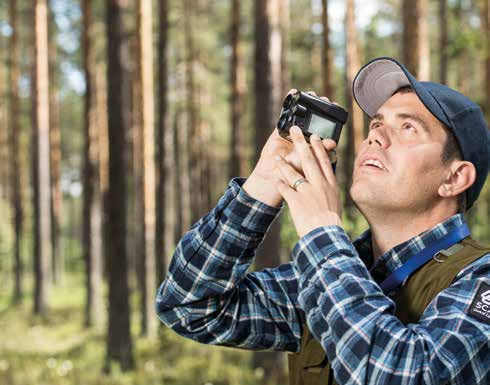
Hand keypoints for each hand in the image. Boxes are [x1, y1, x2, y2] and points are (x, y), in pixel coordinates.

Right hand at [243, 90, 334, 206]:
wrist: (274, 177)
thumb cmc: (294, 174)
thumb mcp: (310, 161)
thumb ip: (320, 151)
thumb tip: (332, 142)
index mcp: (315, 145)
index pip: (325, 128)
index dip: (330, 117)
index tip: (335, 106)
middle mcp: (305, 138)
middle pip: (313, 118)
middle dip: (319, 107)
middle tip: (324, 99)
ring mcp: (293, 134)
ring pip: (300, 115)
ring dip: (305, 103)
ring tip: (312, 94)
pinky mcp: (280, 131)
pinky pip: (285, 115)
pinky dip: (289, 103)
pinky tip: (293, 92)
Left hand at [273, 126, 341, 237]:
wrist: (326, 236)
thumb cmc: (331, 222)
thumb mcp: (334, 202)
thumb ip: (329, 190)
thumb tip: (327, 183)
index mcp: (330, 185)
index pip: (324, 161)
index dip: (318, 147)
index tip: (314, 136)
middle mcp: (319, 185)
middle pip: (309, 160)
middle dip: (301, 143)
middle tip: (296, 131)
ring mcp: (307, 192)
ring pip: (294, 172)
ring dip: (284, 163)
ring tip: (277, 157)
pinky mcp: (296, 201)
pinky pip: (284, 188)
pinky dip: (279, 183)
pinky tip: (274, 179)